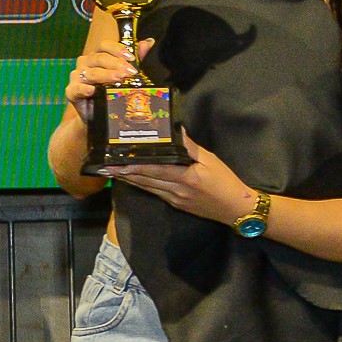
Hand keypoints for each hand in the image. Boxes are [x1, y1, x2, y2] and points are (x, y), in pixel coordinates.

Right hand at [67, 37, 151, 114]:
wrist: (98, 114)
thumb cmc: (111, 91)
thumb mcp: (126, 75)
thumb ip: (137, 58)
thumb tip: (148, 42)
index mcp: (97, 56)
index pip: (105, 45)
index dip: (118, 49)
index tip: (132, 58)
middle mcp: (86, 63)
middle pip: (99, 58)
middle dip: (117, 64)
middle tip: (130, 72)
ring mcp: (77, 76)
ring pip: (91, 72)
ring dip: (106, 75)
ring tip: (118, 78)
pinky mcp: (71, 91)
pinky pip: (76, 88)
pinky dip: (84, 88)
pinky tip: (93, 90)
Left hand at [106, 132, 256, 225]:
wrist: (236, 209)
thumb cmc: (226, 182)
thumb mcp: (211, 160)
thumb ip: (191, 147)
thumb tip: (176, 131)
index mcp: (185, 177)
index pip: (155, 169)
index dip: (135, 166)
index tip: (117, 161)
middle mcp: (175, 190)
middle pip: (145, 180)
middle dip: (124, 173)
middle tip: (104, 166)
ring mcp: (174, 199)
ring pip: (146, 187)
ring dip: (128, 179)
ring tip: (112, 172)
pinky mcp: (175, 204)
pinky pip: (154, 192)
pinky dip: (141, 185)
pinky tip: (132, 180)